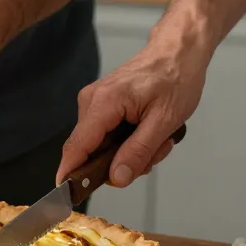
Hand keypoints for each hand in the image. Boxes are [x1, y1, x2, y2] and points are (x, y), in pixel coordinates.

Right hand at [56, 45, 205, 184]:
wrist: (179, 50)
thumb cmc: (176, 77)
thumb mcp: (164, 121)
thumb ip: (138, 152)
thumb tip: (115, 179)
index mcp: (104, 103)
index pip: (77, 146)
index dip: (69, 173)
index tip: (65, 195)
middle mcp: (91, 102)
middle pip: (91, 150)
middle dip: (122, 162)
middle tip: (156, 152)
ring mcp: (94, 102)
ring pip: (102, 146)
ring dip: (130, 151)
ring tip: (159, 138)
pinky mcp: (102, 104)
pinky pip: (107, 135)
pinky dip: (128, 140)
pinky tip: (150, 131)